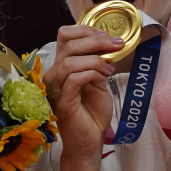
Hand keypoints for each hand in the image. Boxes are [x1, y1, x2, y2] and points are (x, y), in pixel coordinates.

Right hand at [42, 25, 120, 158]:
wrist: (89, 141)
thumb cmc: (92, 113)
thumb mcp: (98, 81)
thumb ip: (98, 63)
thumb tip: (108, 47)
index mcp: (61, 66)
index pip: (65, 35)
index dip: (86, 30)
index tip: (108, 36)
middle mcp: (54, 74)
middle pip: (68, 43)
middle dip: (96, 40)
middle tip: (117, 45)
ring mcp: (56, 88)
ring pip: (70, 60)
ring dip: (95, 59)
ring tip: (110, 68)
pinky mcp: (63, 101)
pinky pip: (74, 78)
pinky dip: (92, 72)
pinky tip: (104, 77)